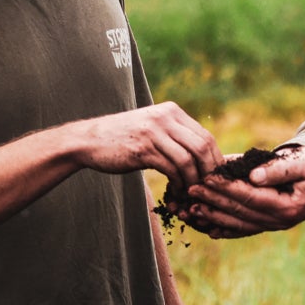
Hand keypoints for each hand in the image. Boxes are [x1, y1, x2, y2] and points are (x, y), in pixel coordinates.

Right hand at [68, 102, 221, 185]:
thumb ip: (174, 134)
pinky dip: (178, 183)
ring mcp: (153, 133)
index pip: (206, 136)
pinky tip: (176, 191)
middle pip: (202, 146)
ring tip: (191, 193)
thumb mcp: (152, 127)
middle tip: (208, 189)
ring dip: (193, 181)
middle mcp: (165, 118)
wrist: (89, 140)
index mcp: (171, 111)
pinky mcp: (143, 149)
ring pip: (188, 159)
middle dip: (209, 172)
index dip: (215, 159)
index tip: (215, 178)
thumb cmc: (123, 138)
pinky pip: (171, 169)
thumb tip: (201, 153)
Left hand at [186, 145, 304, 237]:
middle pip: (239, 213)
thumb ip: (279, 169)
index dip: (225, 189)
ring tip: (189, 211)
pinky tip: (208, 228)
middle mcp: (280, 221)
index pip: (250, 198)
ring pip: (238, 225)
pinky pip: (246, 229)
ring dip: (213, 218)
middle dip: (212, 202)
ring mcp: (276, 225)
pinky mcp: (272, 222)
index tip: (205, 179)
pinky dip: (227, 229)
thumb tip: (251, 176)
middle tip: (189, 192)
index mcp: (288, 206)